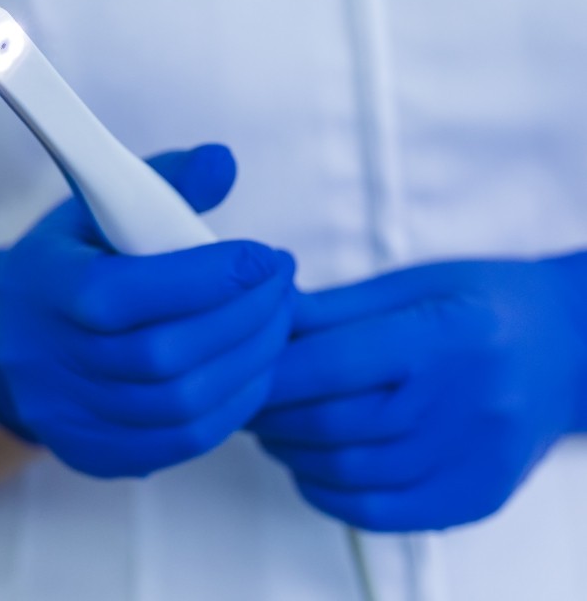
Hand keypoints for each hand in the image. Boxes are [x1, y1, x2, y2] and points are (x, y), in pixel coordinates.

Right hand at [0, 144, 294, 477]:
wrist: (15, 338)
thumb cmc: (74, 262)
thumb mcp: (101, 207)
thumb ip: (165, 181)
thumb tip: (225, 162)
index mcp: (46, 288)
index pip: (128, 292)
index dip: (209, 277)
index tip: (265, 257)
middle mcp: (50, 362)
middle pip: (166, 355)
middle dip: (246, 317)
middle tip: (284, 285)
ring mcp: (72, 417)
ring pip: (183, 404)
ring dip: (251, 361)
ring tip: (280, 321)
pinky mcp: (97, 453)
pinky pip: (184, 441)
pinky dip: (235, 404)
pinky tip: (257, 367)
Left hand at [250, 255, 586, 530]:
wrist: (568, 349)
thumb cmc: (486, 303)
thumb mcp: (413, 284)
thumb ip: (335, 308)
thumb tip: (267, 319)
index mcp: (445, 335)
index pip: (332, 364)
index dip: (272, 372)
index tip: (242, 369)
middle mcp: (464, 403)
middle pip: (333, 423)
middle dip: (270, 415)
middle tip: (246, 400)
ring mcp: (473, 460)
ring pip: (348, 473)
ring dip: (291, 453)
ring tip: (272, 429)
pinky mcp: (474, 497)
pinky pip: (381, 514)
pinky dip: (328, 494)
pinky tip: (310, 468)